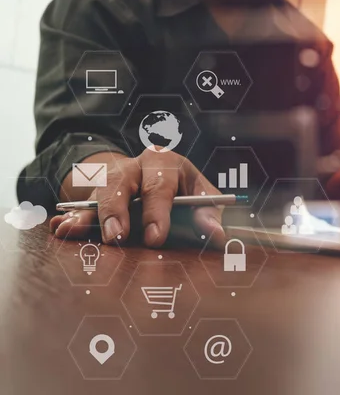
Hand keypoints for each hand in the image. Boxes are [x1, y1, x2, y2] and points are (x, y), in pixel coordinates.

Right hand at [50, 149, 225, 247]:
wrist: (159, 178)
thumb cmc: (186, 191)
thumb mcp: (202, 196)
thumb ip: (209, 214)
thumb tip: (217, 236)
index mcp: (164, 162)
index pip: (159, 185)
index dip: (157, 211)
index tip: (155, 237)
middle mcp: (134, 167)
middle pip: (120, 184)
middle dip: (117, 211)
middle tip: (117, 237)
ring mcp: (112, 181)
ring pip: (96, 195)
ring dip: (90, 216)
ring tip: (76, 233)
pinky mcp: (96, 198)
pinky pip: (81, 208)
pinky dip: (72, 219)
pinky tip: (61, 229)